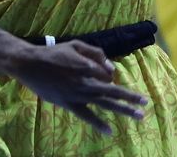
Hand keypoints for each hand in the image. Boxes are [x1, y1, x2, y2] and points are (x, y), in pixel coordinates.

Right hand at [8, 41, 149, 134]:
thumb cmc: (54, 53)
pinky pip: (86, 116)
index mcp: (89, 67)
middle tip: (146, 103)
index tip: (106, 76)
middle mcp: (86, 82)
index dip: (110, 76)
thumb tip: (111, 68)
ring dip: (123, 110)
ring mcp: (78, 95)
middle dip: (131, 98)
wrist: (30, 64)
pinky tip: (110, 131)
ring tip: (139, 116)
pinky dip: (98, 123)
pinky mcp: (68, 104)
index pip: (109, 75)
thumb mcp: (76, 45)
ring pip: (105, 104)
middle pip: (113, 92)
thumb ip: (96, 54)